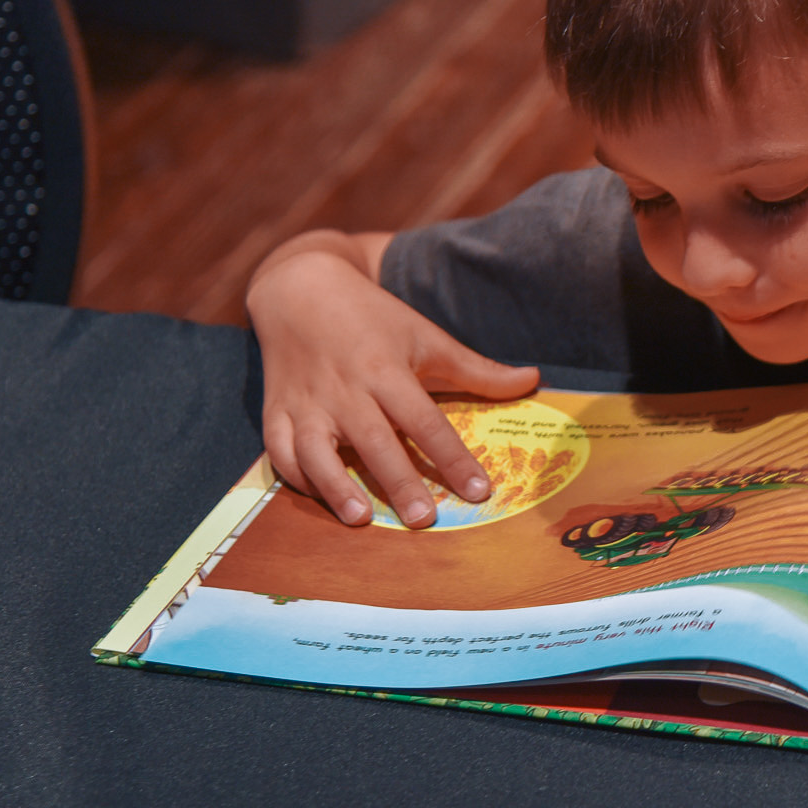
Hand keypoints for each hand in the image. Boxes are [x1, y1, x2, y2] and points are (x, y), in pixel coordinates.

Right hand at [247, 232, 541, 527]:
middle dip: (399, 483)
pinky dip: (296, 477)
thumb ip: (477, 370)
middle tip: (424, 521)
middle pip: (374, 442)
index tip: (479, 490)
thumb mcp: (426, 336)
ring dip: (336, 487)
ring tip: (361, 520)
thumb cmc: (372, 318)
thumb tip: (534, 380)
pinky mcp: (274, 410)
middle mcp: (345, 389)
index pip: (425, 421)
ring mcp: (306, 402)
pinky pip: (279, 451)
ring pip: (316, 451)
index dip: (452, 458)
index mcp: (386, 369)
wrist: (299, 286)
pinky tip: (323, 499)